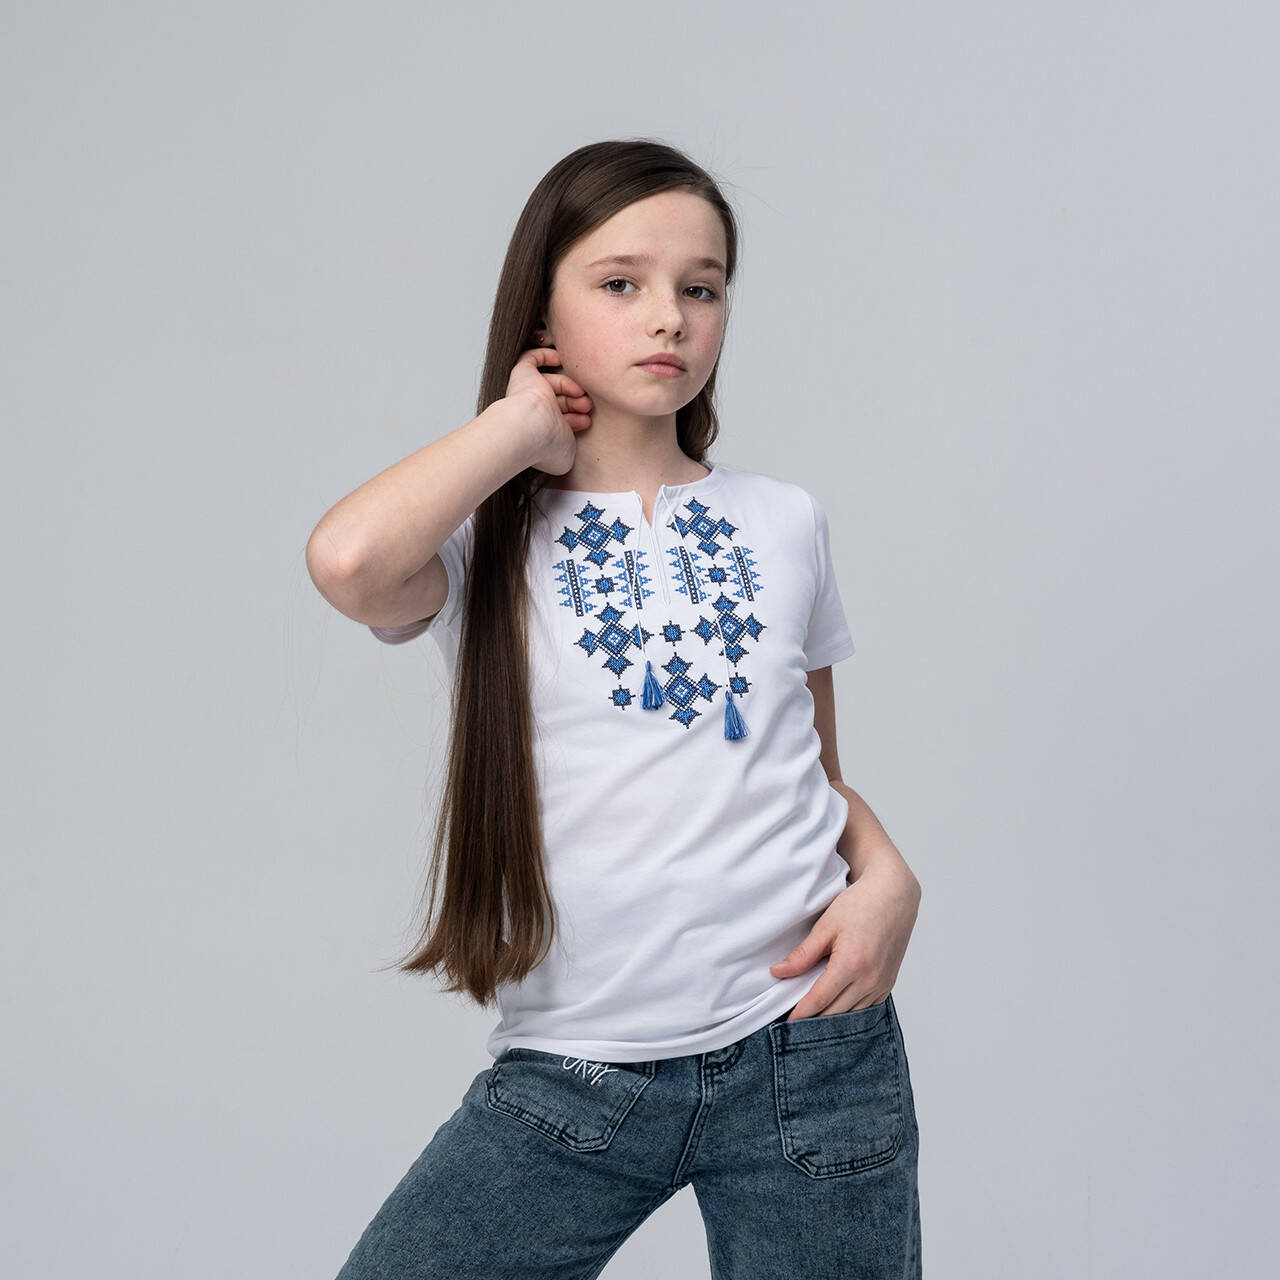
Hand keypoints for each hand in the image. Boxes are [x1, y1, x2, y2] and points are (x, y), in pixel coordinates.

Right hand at [503, 345, 592, 476]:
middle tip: (587, 406)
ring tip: (580, 392)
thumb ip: (571, 447)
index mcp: (542, 431)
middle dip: (577, 402)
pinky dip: (546, 355)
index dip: (576, 418)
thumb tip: (568, 445)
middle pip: (558, 401)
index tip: (586, 421)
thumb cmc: (546, 446)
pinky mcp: (521, 374)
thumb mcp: (567, 455)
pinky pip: (532, 358)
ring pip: (550, 382)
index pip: (560, 420)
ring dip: (569, 384)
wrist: (529, 430)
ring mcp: (526, 393)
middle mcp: (533, 412)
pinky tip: (560, 360)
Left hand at [769, 859, 919, 1020]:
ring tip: (812, 1015)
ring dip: (832, 1017)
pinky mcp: (888, 983)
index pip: (820, 1000)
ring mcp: (882, 983)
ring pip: (851, 1013)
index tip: (786, 1022)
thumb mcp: (826, 926)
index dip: (801, 1013)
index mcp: (851, 964)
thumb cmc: (860, 904)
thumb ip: (803, 954)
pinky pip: (866, 1007)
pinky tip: (836, 1005)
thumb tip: (778, 972)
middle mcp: (870, 979)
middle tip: (794, 1020)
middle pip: (835, 1012)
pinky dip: (850, 1009)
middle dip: (814, 1018)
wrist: (894, 895)